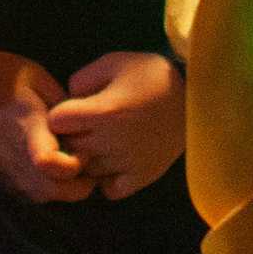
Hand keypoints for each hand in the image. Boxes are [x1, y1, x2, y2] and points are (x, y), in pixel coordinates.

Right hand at [0, 40, 93, 202]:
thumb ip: (61, 100)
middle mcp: (18, 155)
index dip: (77, 164)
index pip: (53, 164)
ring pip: (40, 196)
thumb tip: (80, 120)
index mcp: (30, 129)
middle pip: (52, 192)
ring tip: (69, 168)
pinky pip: (28, 190)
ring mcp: (6, 165)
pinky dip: (44, 186)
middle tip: (86, 166)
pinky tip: (49, 167)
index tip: (84, 147)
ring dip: (61, 189)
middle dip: (77, 187)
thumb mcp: (36, 77)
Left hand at [46, 50, 182, 199]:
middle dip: (73, 135)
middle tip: (89, 124)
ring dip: (89, 157)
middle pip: (70, 146)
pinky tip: (115, 161)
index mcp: (103, 111)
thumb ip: (82, 78)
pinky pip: (110, 190)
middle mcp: (111, 141)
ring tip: (105, 140)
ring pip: (87, 169)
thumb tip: (68, 98)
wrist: (196, 97)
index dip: (60, 114)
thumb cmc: (153, 76)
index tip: (74, 109)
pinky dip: (107, 179)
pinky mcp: (142, 177)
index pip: (56, 122)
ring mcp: (126, 162)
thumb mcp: (115, 62)